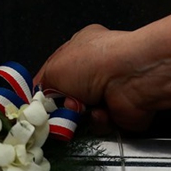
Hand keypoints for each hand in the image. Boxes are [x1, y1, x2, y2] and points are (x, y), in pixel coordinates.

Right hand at [35, 24, 155, 132]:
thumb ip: (42, 84)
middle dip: (62, 105)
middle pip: (69, 96)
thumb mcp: (53, 68)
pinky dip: (98, 121)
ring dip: (79, 116)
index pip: (57, 70)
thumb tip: (40, 97)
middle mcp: (98, 66)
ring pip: (83, 114)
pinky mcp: (122, 110)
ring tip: (83, 109)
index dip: (47, 87)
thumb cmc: (92, 63)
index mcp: (81, 46)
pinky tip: (102, 111)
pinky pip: (100, 124)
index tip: (39, 101)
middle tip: (62, 107)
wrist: (130, 78)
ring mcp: (111, 89)